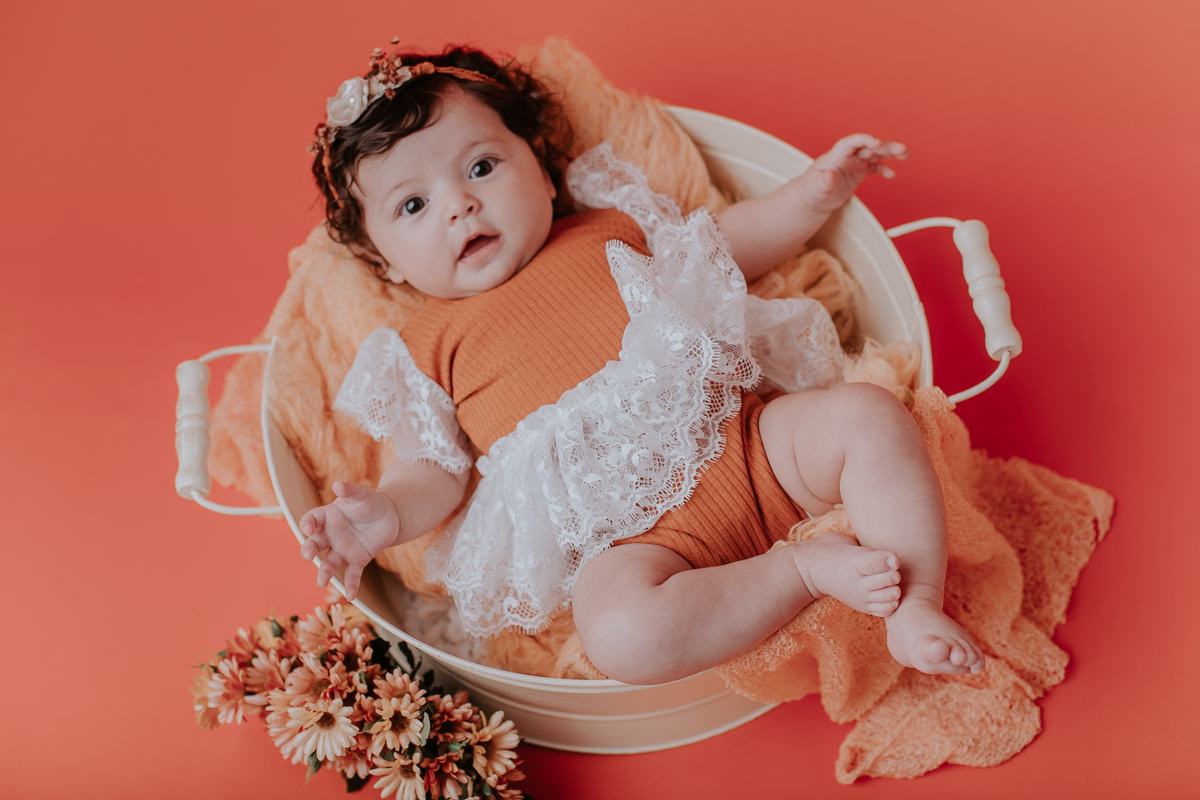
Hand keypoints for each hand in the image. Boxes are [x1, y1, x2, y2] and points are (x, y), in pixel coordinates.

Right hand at [298, 480, 400, 600]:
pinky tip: (351, 595)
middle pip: (316, 543)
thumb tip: (338, 485)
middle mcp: (331, 535)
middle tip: (307, 555)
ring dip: (324, 572)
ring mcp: (343, 549)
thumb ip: (350, 491)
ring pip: (330, 562)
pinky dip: (350, 585)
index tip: (307, 528)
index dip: (308, 524)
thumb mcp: (362, 494)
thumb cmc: (369, 502)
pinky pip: (352, 574)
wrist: (388, 516)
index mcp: (328, 516)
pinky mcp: (357, 560)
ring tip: (321, 582)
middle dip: (310, 549)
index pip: (312, 519)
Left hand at [798, 134, 908, 213]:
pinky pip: (875, 167)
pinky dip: (884, 169)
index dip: (864, 140)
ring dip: (891, 153)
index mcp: (836, 156)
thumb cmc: (812, 190)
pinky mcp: (860, 171)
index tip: (877, 142)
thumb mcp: (816, 188)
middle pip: (869, 147)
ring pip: (875, 154)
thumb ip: (823, 181)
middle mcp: (848, 156)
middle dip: (885, 147)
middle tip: (902, 149)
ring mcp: (855, 163)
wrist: (814, 197)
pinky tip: (891, 175)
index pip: (851, 143)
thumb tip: (829, 175)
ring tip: (906, 154)